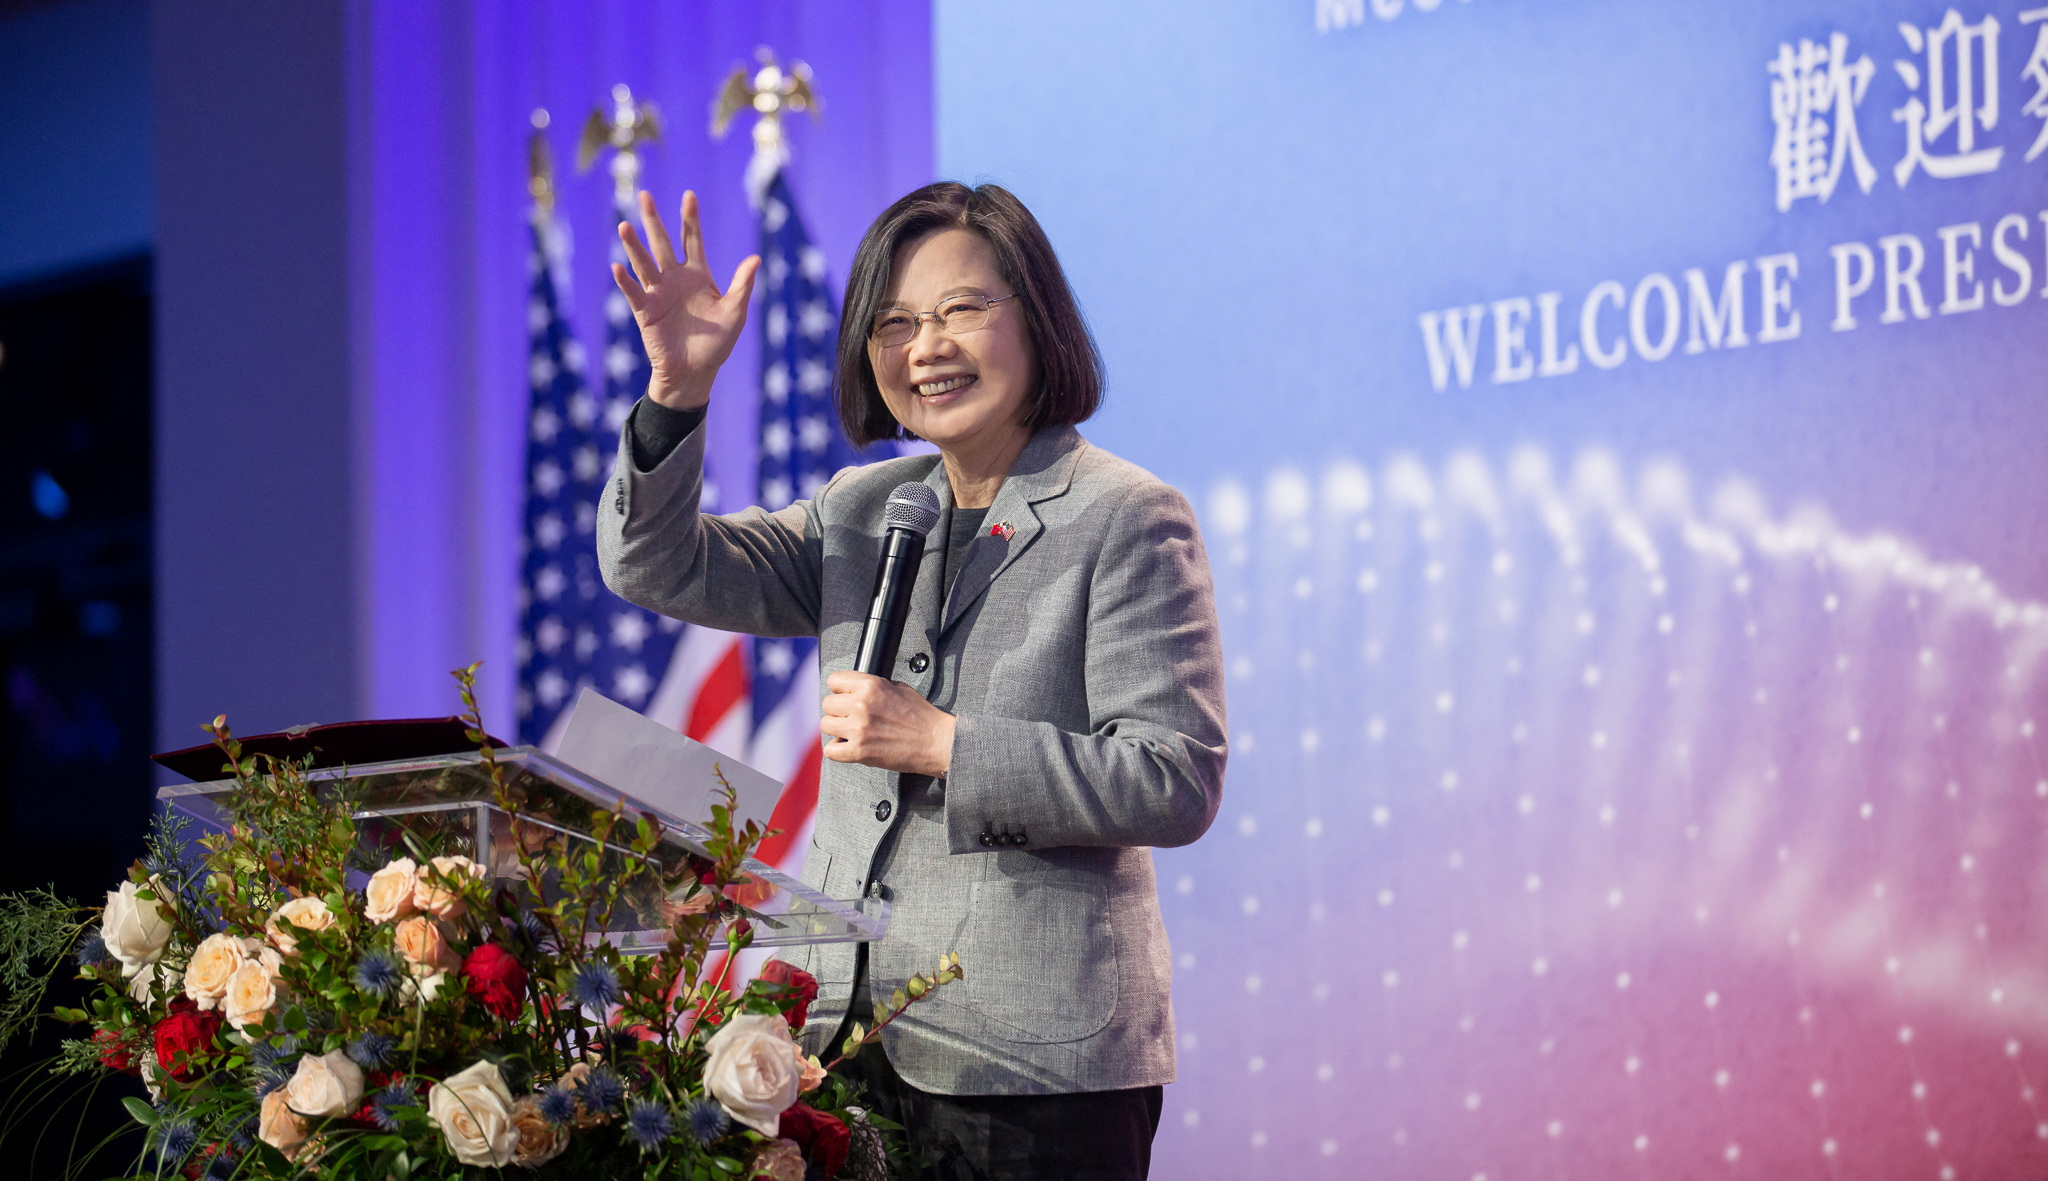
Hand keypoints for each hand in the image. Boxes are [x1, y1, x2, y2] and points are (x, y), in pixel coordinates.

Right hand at [611, 190, 761, 409]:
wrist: (694, 372)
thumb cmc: (717, 343)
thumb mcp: (734, 313)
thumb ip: (741, 286)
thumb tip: (755, 259)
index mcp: (698, 275)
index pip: (692, 240)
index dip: (690, 219)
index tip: (689, 195)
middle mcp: (674, 279)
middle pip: (662, 243)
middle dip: (653, 220)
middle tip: (644, 195)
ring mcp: (657, 293)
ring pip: (644, 263)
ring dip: (634, 246)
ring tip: (625, 225)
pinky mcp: (645, 311)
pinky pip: (633, 293)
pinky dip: (625, 281)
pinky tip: (618, 268)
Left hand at [820, 672, 954, 776]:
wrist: (935, 741)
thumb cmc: (920, 716)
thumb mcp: (898, 688)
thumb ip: (873, 686)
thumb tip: (853, 688)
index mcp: (871, 686)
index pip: (834, 680)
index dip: (839, 689)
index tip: (844, 696)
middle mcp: (861, 705)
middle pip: (827, 704)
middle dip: (838, 710)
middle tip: (850, 717)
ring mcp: (858, 729)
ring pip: (826, 725)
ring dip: (837, 729)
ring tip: (851, 732)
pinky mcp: (859, 751)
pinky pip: (831, 750)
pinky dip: (838, 750)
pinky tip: (849, 747)